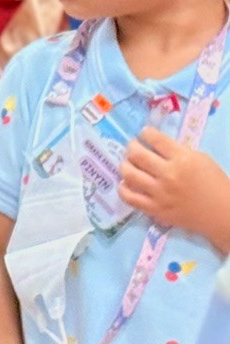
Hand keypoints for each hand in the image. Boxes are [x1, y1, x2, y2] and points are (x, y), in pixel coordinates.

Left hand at [122, 127, 229, 248]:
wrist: (220, 211)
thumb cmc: (214, 183)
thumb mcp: (201, 159)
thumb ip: (178, 152)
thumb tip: (156, 146)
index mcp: (183, 159)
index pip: (157, 140)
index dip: (147, 133)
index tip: (144, 132)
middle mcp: (168, 174)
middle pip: (138, 155)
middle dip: (131, 147)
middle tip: (132, 146)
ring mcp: (158, 193)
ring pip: (129, 175)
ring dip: (124, 165)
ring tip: (127, 163)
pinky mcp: (153, 209)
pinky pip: (129, 198)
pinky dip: (123, 188)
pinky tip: (125, 183)